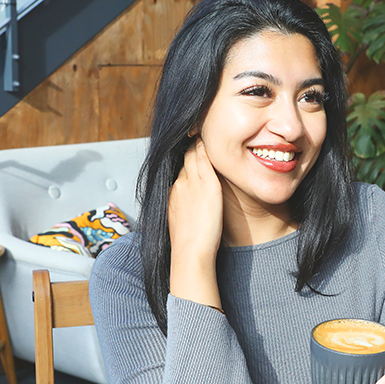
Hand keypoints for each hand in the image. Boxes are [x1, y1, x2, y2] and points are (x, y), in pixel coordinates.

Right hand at [168, 139, 223, 307]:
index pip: (180, 168)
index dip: (188, 159)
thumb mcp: (182, 222)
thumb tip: (192, 209)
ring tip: (205, 131)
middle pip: (185, 158)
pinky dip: (207, 146)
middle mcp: (179, 184)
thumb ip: (187, 210)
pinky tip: (211, 137)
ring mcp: (191, 182)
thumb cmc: (190, 245)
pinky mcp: (205, 184)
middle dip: (193, 146)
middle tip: (199, 133)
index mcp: (173, 193)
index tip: (195, 152)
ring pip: (194, 154)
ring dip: (199, 143)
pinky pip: (205, 157)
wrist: (190, 253)